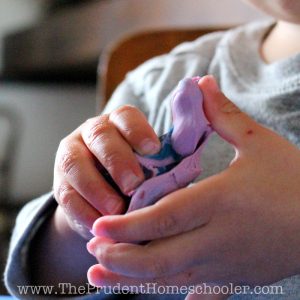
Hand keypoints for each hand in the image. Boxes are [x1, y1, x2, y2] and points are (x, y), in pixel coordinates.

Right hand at [53, 105, 159, 238]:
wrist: (106, 198)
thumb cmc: (137, 178)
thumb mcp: (152, 168)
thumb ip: (165, 164)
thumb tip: (189, 169)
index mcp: (119, 124)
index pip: (126, 117)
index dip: (138, 130)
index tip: (153, 149)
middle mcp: (92, 133)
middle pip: (100, 135)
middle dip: (117, 160)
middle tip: (134, 184)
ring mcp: (72, 155)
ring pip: (75, 164)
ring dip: (96, 188)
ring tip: (116, 210)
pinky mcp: (60, 183)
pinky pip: (66, 195)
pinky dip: (83, 211)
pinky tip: (100, 225)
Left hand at [87, 76, 299, 292]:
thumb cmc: (294, 180)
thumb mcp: (259, 144)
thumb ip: (223, 115)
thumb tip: (201, 82)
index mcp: (221, 200)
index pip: (165, 217)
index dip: (128, 225)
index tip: (98, 226)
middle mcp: (218, 238)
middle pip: (160, 256)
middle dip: (120, 256)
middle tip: (91, 249)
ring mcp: (224, 265)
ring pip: (168, 278)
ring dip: (130, 278)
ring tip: (98, 274)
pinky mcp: (232, 279)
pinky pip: (188, 288)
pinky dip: (159, 289)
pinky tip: (138, 288)